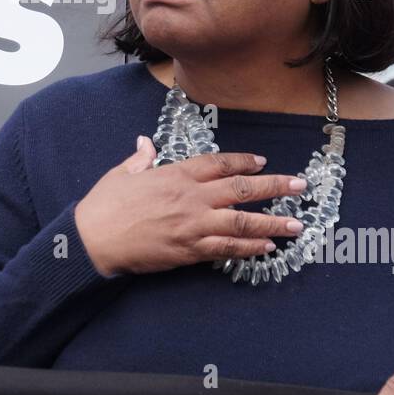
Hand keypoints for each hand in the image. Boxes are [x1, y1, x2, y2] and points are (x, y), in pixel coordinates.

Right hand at [73, 136, 306, 276]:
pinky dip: (249, 248)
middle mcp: (191, 197)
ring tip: (295, 225)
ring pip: (241, 222)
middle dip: (274, 187)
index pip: (219, 163)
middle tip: (300, 186)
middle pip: (241, 190)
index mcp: (176, 174)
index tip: (261, 161)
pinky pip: (227, 249)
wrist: (94, 239)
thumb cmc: (105, 205)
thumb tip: (146, 143)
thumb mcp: (123, 173)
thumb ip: (141, 158)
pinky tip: (266, 247)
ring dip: (272, 222)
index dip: (243, 161)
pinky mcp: (189, 250)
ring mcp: (193, 225)